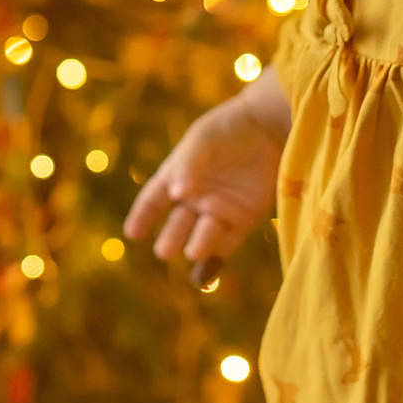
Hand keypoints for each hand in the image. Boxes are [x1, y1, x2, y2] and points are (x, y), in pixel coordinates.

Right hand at [124, 72, 288, 267]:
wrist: (270, 127)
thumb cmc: (229, 129)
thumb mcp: (203, 140)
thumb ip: (188, 165)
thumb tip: (176, 193)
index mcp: (178, 177)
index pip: (153, 200)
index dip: (142, 216)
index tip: (132, 234)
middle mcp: (196, 198)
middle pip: (178, 224)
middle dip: (170, 238)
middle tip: (164, 251)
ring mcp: (219, 211)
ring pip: (202, 236)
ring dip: (197, 246)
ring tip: (194, 252)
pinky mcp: (244, 221)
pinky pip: (226, 246)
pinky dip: (215, 262)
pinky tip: (204, 275)